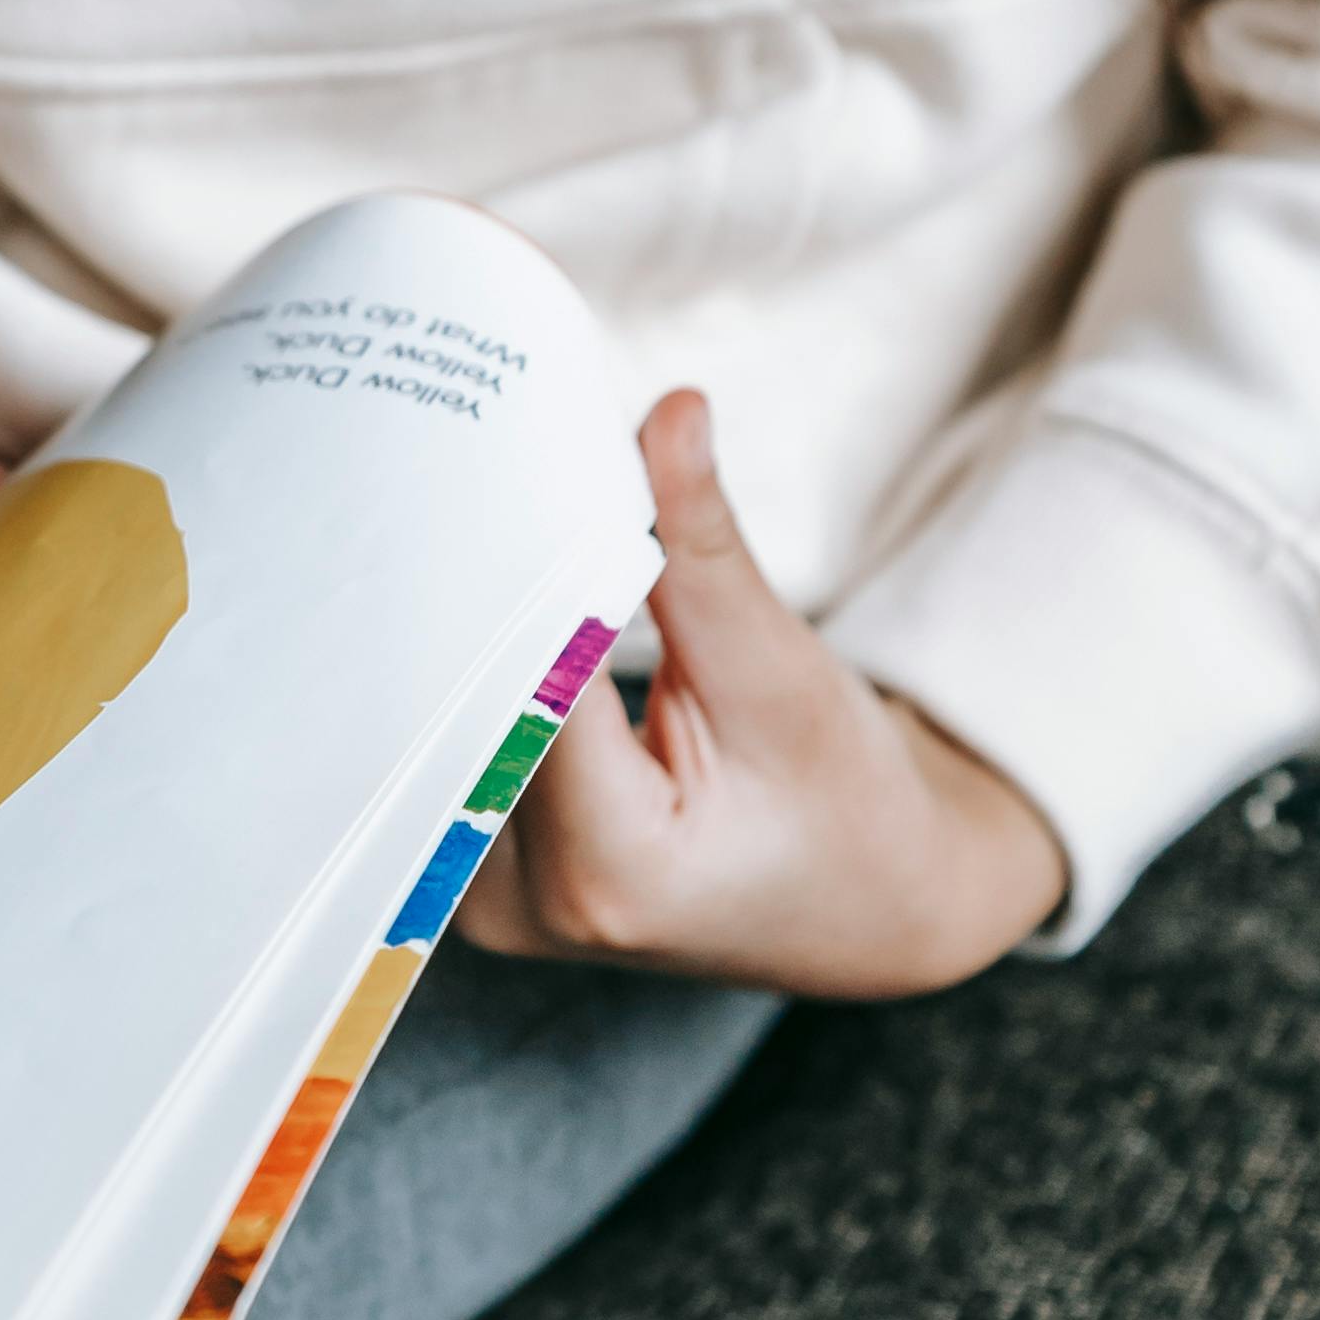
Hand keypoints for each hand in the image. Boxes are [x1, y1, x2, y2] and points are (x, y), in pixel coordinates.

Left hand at [462, 386, 1067, 997]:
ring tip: (491, 516)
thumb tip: (667, 416)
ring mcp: (492, 901)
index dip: (528, 559)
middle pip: (477, 701)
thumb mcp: (783, 671)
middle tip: (496, 459)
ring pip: (454, 719)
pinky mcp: (479, 875)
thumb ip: (704, 551)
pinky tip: (489, 594)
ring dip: (478, 620)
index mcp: (607, 872)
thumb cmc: (844, 803)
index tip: (530, 457)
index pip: (530, 676)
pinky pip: (459, 745)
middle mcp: (524, 904)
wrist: (865, 902)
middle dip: (493, 582)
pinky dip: (485, 668)